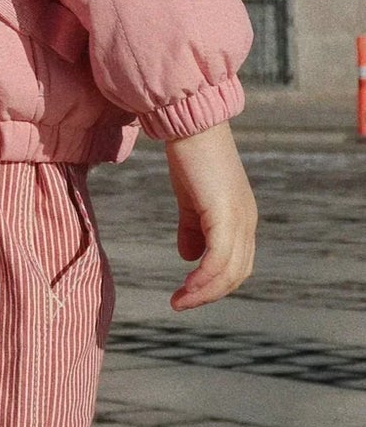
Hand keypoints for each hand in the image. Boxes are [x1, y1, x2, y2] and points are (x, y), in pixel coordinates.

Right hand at [165, 122, 256, 310]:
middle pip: (237, 273)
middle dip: (210, 293)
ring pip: (230, 271)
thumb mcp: (189, 197)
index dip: (215, 282)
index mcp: (241, 217)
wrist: (190, 123)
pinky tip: (186, 287)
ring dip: (204, 292)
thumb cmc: (190, 154)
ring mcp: (238, 218)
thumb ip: (191, 227)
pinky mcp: (225, 214)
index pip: (236, 263)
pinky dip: (203, 279)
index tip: (188, 293)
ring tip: (179, 301)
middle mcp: (246, 221)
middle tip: (182, 303)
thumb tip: (188, 257)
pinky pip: (218, 259)